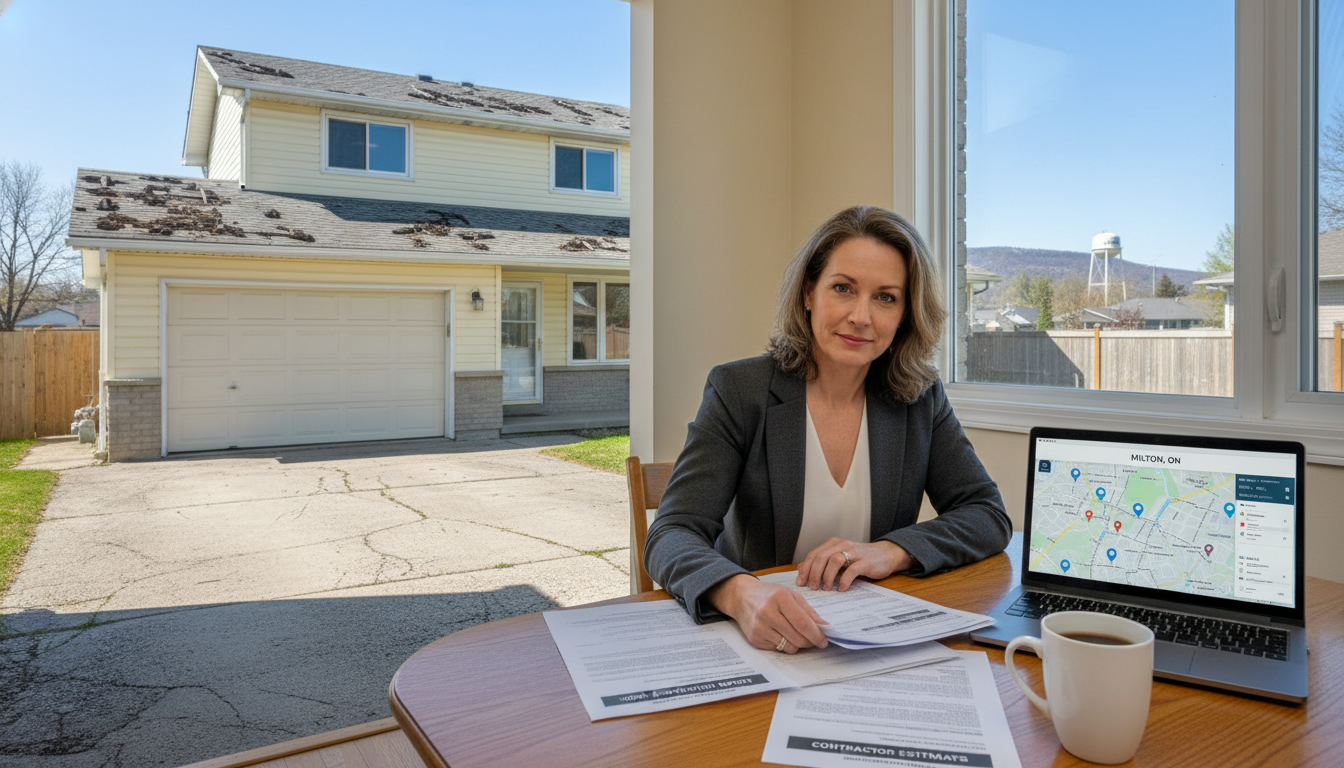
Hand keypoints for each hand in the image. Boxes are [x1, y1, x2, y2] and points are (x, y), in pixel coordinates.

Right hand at [706, 574, 829, 652]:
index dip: (816, 635)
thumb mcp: (790, 595)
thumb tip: (824, 627)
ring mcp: (759, 627)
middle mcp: (767, 613)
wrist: (741, 596)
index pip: (803, 623)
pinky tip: (780, 634)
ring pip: (789, 647)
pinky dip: (783, 644)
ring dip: (797, 645)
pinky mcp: (754, 639)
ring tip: (795, 635)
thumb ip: (808, 612)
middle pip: (797, 638)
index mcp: (780, 598)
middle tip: (813, 640)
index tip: (824, 641)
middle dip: (809, 642)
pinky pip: (777, 649)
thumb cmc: (769, 594)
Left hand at [796, 538, 912, 591]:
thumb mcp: (839, 558)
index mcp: (833, 544)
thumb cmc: (860, 559)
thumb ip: (822, 562)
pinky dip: (844, 581)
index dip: (805, 569)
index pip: (814, 555)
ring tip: (825, 589)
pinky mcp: (865, 562)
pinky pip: (851, 570)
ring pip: (834, 561)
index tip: (800, 583)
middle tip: (812, 588)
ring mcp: (854, 552)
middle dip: (814, 574)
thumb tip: (800, 568)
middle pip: (821, 557)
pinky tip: (840, 589)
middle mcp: (842, 545)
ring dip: (827, 576)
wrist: (886, 555)